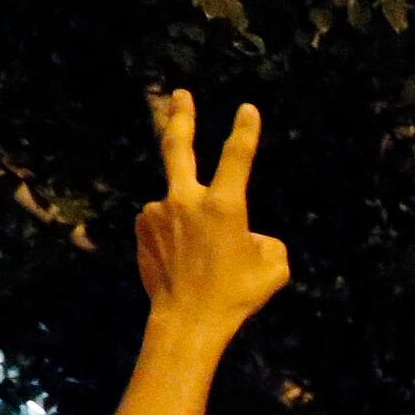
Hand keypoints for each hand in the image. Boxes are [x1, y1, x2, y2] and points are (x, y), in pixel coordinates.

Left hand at [134, 92, 288, 341]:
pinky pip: (164, 221)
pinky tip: (182, 259)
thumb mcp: (273, 267)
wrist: (187, 320)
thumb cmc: (236, 296)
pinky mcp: (142, 227)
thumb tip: (249, 233)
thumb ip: (266, 240)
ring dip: (190, 219)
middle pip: (178, 147)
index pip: (237, 157)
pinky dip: (175, 233)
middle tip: (180, 94)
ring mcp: (158, 212)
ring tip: (200, 257)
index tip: (247, 109)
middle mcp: (187, 201)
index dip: (245, 130)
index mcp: (224, 206)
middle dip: (180, 117)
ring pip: (180, 203)